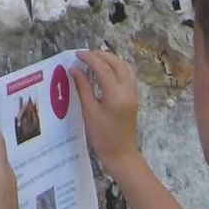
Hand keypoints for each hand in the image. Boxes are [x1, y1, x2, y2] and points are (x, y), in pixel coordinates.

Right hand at [74, 48, 140, 174]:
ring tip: (95, 59)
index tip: (77, 54)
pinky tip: (106, 70)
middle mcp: (128, 90)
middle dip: (101, 55)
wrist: (121, 153)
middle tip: (85, 55)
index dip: (89, 58)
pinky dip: (117, 67)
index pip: (103, 68)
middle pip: (116, 63)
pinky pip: (128, 75)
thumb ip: (83, 87)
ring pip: (125, 67)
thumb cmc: (102, 136)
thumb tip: (75, 69)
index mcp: (116, 94)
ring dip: (111, 59)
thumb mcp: (89, 111)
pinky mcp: (134, 97)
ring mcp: (133, 93)